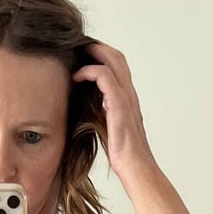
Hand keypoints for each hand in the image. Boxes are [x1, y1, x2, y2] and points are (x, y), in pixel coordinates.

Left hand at [71, 40, 154, 179]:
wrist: (135, 168)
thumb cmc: (123, 154)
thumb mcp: (108, 128)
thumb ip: (100, 112)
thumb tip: (83, 105)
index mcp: (128, 99)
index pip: (118, 66)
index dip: (103, 55)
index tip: (85, 54)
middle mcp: (129, 94)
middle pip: (117, 57)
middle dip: (98, 47)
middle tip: (80, 45)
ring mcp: (126, 98)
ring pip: (113, 61)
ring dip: (94, 53)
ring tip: (78, 52)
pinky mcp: (119, 105)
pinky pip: (105, 77)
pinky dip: (90, 71)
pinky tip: (78, 76)